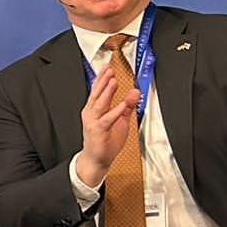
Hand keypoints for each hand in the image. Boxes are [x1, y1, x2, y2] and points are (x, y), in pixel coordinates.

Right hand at [77, 64, 140, 188]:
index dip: (102, 78)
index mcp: (94, 109)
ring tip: (112, 81)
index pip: (97, 90)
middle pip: (97, 94)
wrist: (96, 159)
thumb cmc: (105, 141)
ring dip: (107, 92)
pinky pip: (108, 119)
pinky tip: (122, 105)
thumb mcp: (119, 120)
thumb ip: (126, 106)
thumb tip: (134, 93)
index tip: (108, 67)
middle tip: (109, 70)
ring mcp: (93, 121)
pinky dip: (115, 111)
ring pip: (100, 104)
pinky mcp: (98, 130)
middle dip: (103, 81)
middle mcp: (91, 113)